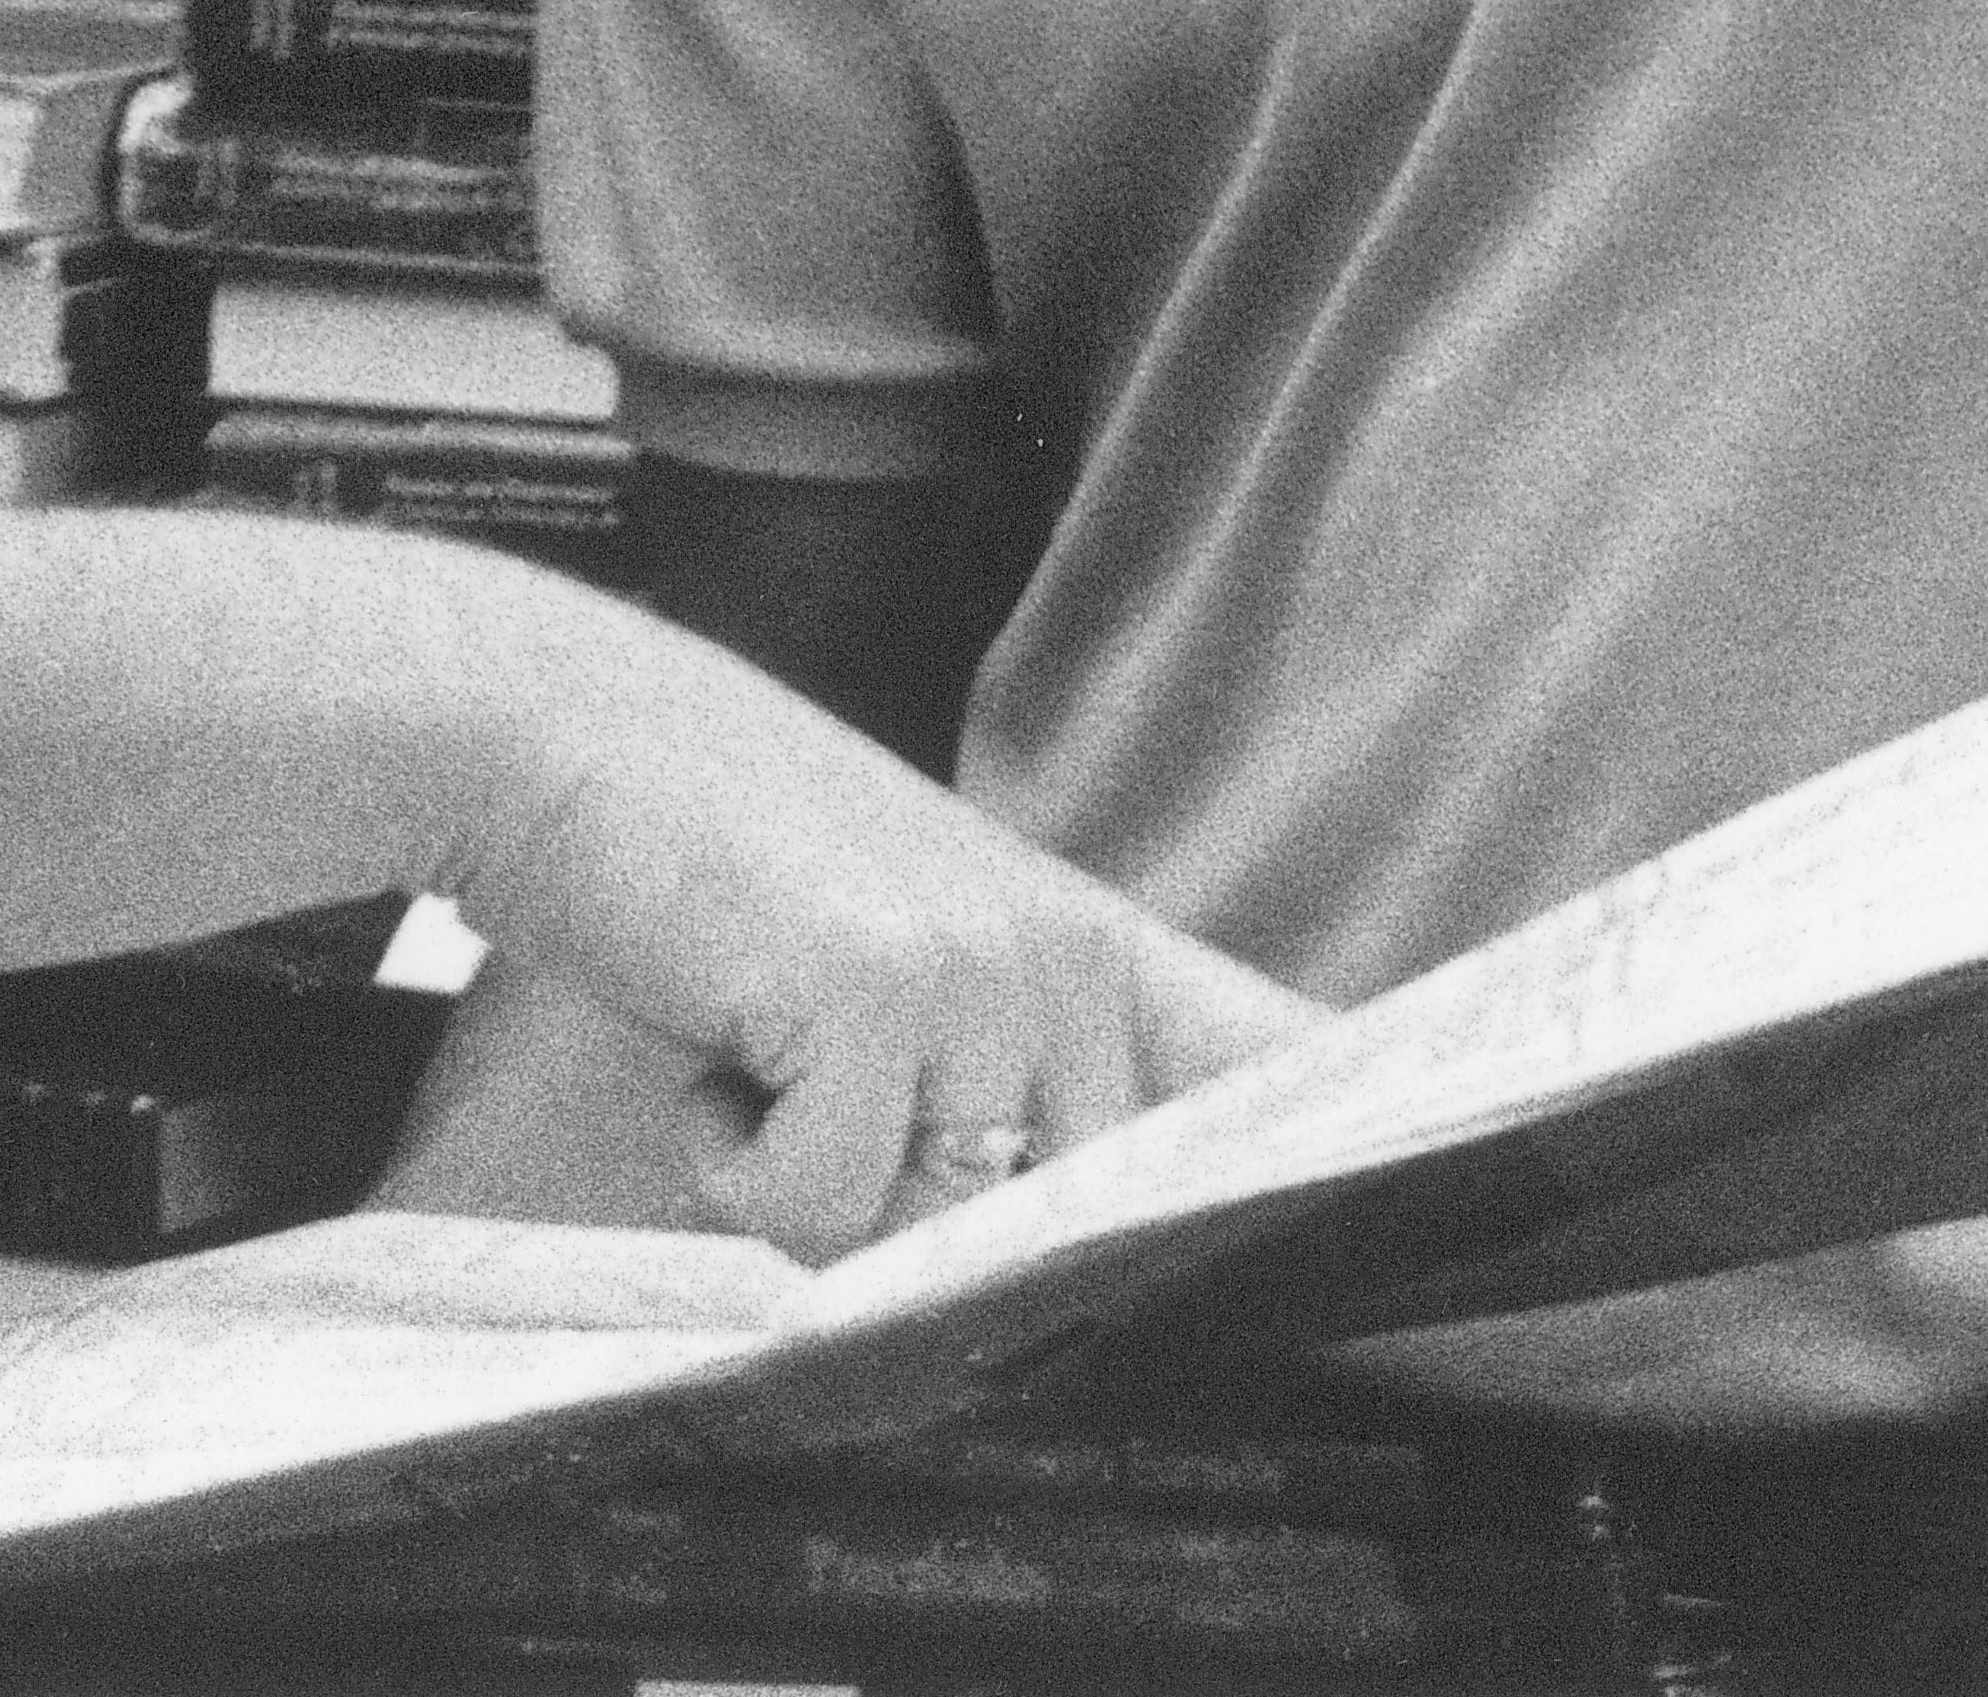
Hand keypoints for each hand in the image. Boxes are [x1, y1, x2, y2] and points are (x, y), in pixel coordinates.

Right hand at [431, 607, 1313, 1256]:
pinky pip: (815, 1210)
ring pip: (927, 1235)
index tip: (1436, 1212)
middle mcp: (1063, 964)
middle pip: (1066, 1224)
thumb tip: (1042, 1258)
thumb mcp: (889, 947)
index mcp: (1087, 949)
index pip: (1282, 1064)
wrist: (551, 728)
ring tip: (754, 1045)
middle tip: (813, 1092)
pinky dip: (729, 1167)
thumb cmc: (707, 858)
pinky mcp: (877, 1000)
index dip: (1367, 1144)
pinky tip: (709, 1041)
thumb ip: (995, 1081)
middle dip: (921, 1219)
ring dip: (806, 1188)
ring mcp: (982, 978)